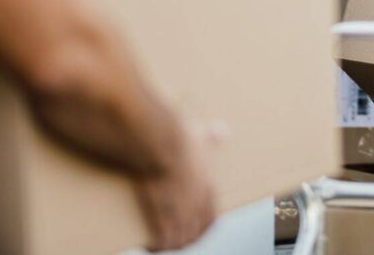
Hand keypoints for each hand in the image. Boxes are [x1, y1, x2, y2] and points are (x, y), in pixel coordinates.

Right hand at [136, 122, 219, 251]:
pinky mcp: (162, 212)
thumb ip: (212, 136)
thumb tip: (222, 130)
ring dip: (171, 245)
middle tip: (174, 242)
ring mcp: (181, 209)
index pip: (211, 219)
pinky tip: (150, 246)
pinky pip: (163, 239)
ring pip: (180, 239)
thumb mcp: (202, 134)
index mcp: (209, 188)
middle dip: (185, 240)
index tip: (195, 233)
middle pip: (195, 233)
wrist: (163, 140)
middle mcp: (198, 202)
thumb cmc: (180, 135)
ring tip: (161, 246)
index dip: (203, 229)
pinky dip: (157, 245)